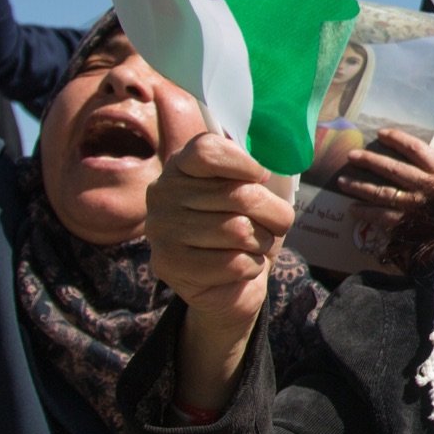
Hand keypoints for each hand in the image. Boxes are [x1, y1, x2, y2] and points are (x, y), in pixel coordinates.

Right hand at [148, 134, 294, 409]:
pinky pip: (231, 264)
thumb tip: (270, 144)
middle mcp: (163, 196)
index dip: (244, 167)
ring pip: (237, 229)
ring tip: (249, 249)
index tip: (257, 180)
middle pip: (236, 193)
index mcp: (183, 167)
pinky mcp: (172, 270)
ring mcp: (163, 234)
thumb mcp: (258, 186)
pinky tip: (238, 272)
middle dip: (268, 215)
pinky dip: (248, 270)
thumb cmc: (251, 229)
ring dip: (260, 244)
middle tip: (262, 228)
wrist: (234, 289)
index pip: (209, 150)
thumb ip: (257, 158)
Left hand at [338, 129, 433, 222]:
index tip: (381, 132)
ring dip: (359, 186)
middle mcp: (426, 187)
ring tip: (342, 181)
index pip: (416, 149)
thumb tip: (420, 163)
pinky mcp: (409, 225)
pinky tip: (353, 209)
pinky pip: (382, 217)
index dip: (398, 138)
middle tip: (351, 155)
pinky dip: (366, 213)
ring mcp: (415, 206)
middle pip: (393, 168)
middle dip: (370, 160)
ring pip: (382, 192)